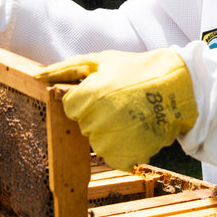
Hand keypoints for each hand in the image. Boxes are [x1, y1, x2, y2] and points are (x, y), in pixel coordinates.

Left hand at [36, 49, 197, 171]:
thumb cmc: (139, 70)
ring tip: (131, 117)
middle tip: (121, 103)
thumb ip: (66, 69)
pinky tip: (136, 131)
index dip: (86, 99)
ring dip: (109, 132)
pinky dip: (122, 148)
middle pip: (82, 125)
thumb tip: (37, 77)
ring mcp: (111, 141)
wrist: (180, 89)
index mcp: (88, 95)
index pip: (69, 107)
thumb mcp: (102, 60)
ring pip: (96, 142)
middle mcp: (96, 120)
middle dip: (97, 115)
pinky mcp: (125, 156)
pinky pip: (112, 157)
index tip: (104, 93)